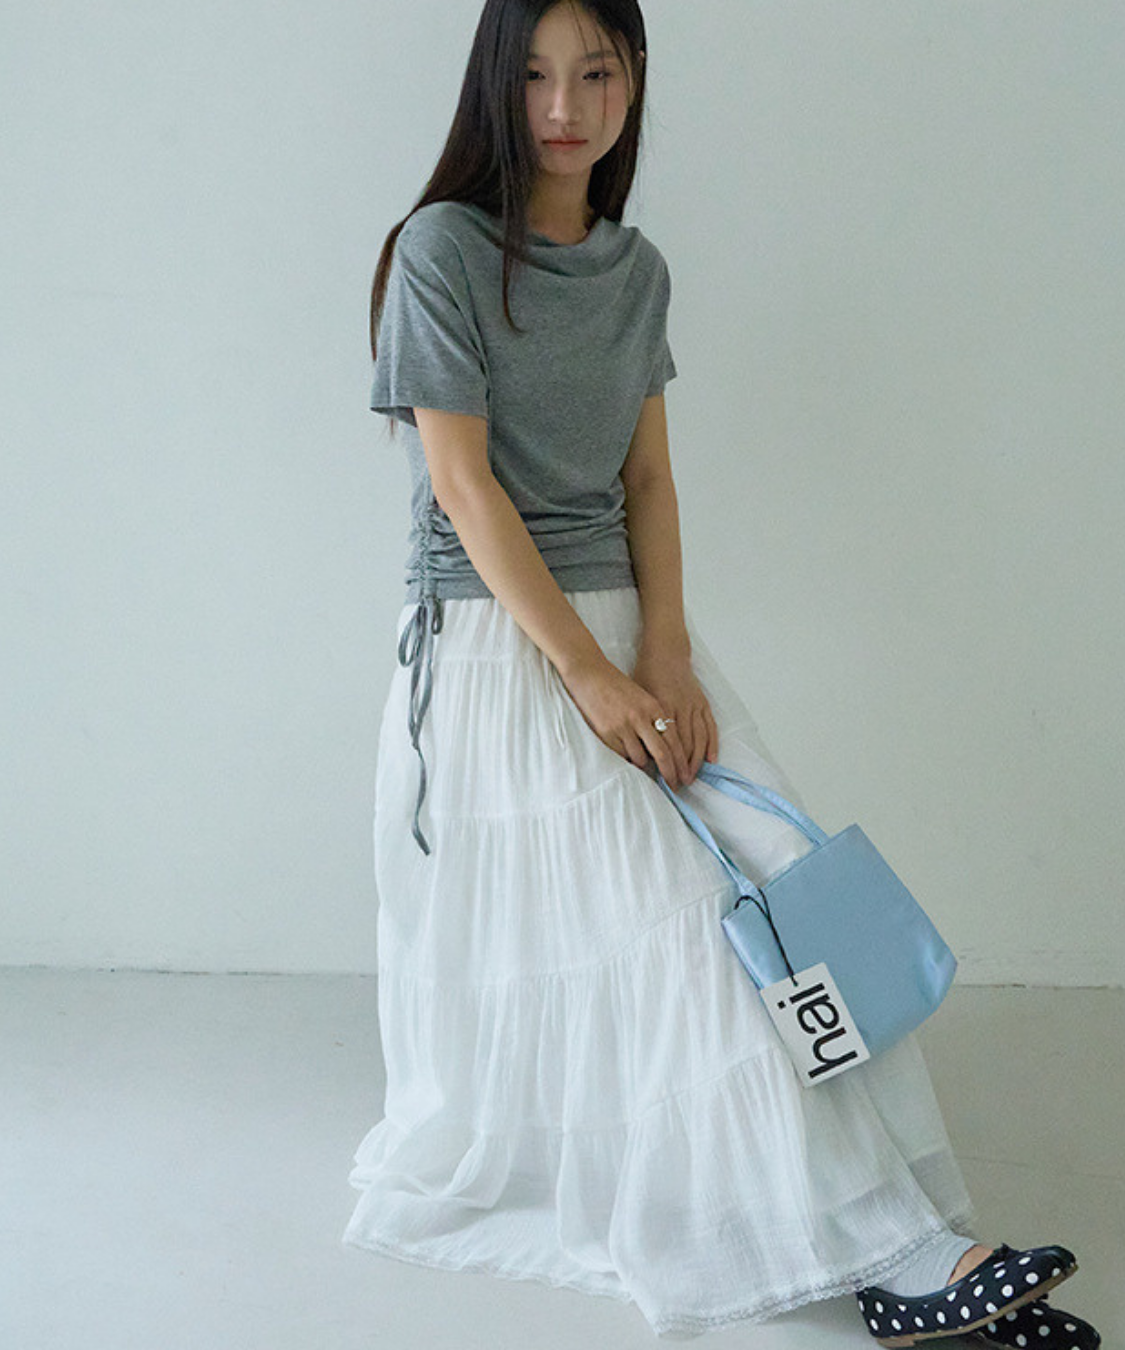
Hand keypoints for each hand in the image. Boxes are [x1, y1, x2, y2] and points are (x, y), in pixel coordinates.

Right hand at [557, 654, 694, 787]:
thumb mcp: (642, 698)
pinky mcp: (607, 733)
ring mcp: (623, 726)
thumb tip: (664, 748)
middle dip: (670, 773)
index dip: (681, 762)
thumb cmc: (617, 686)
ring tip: (647, 771)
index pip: (674, 740)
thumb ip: (655, 719)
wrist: (590, 674)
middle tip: (675, 786)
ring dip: (645, 766)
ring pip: (641, 758)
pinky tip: (629, 759)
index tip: (684, 775)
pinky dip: (628, 760)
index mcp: (654, 707)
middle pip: (662, 754)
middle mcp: (641, 718)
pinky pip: (622, 755)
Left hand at [629, 644, 719, 785]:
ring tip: (692, 778)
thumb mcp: (637, 696)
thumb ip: (638, 720)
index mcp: (662, 708)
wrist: (666, 651)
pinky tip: (711, 760)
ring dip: (696, 761)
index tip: (666, 780)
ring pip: (698, 739)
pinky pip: (710, 727)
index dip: (668, 764)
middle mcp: (681, 708)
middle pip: (684, 745)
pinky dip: (711, 744)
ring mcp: (694, 706)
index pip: (667, 743)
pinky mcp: (702, 703)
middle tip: (679, 786)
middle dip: (682, 768)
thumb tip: (633, 748)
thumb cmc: (646, 673)